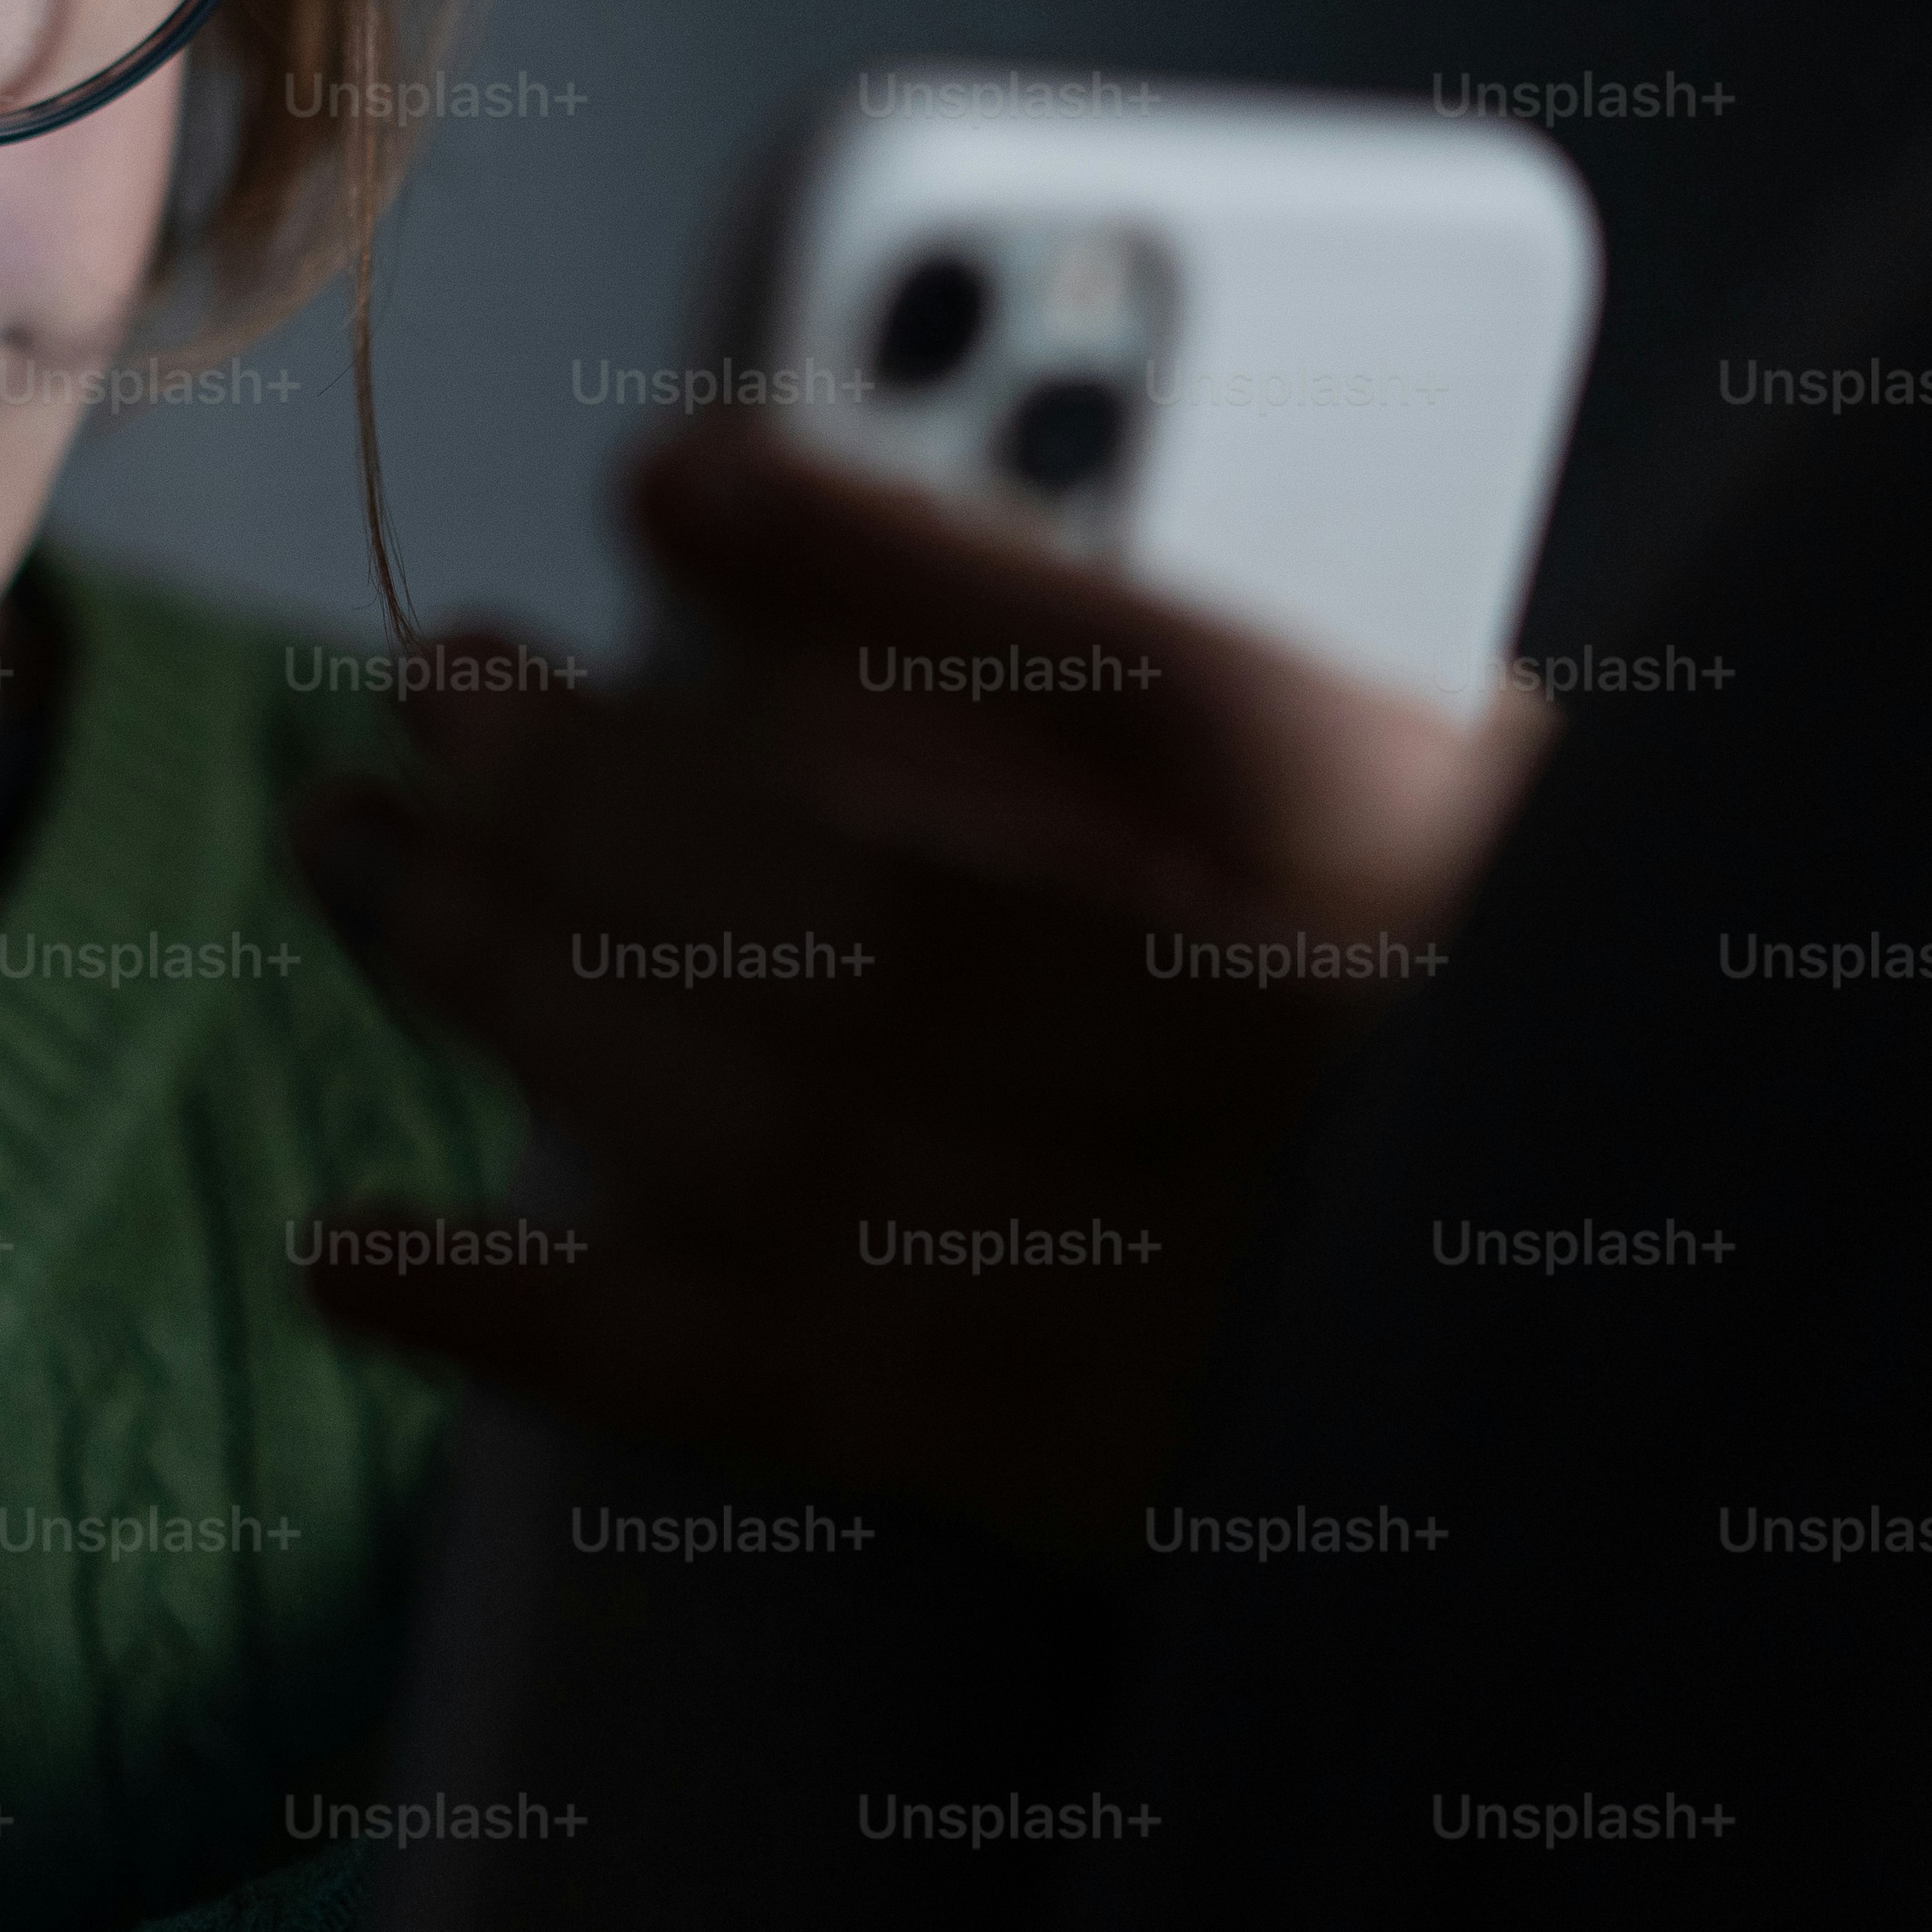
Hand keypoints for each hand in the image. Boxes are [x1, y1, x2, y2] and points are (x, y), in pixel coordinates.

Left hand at [290, 416, 1553, 1555]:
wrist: (1584, 1364)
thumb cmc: (1481, 1024)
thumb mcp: (1403, 783)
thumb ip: (1156, 658)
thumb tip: (807, 528)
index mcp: (1378, 875)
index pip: (1107, 674)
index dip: (855, 556)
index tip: (673, 477)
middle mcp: (1227, 1068)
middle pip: (851, 884)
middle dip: (598, 763)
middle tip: (432, 670)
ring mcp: (1095, 1270)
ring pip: (736, 1102)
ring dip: (504, 962)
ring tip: (353, 846)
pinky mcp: (1002, 1454)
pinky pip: (721, 1376)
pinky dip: (514, 1307)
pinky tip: (347, 1252)